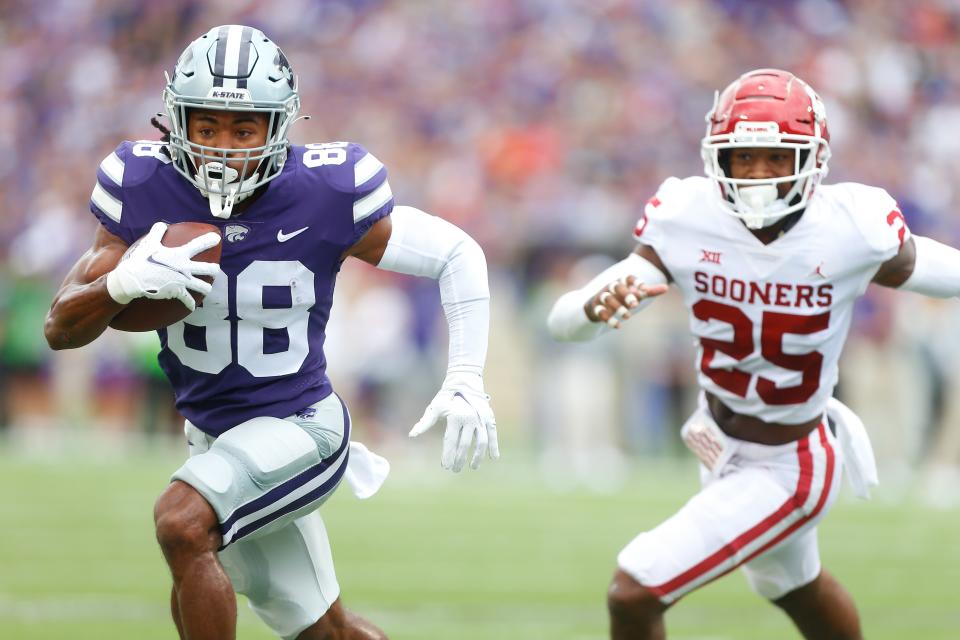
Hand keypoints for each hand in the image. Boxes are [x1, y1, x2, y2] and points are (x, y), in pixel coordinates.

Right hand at [105, 222, 220, 310]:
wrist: (134, 279)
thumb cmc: (141, 260)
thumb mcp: (149, 243)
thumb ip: (157, 232)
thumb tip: (162, 224)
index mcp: (180, 255)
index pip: (198, 245)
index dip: (209, 241)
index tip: (218, 238)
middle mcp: (185, 268)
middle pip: (208, 269)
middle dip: (214, 269)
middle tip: (216, 269)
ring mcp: (183, 281)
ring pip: (203, 287)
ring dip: (206, 288)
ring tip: (207, 289)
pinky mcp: (178, 293)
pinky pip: (188, 300)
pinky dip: (190, 304)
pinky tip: (192, 307)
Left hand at [409, 372, 498, 471]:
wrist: (464, 381)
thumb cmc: (446, 397)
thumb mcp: (435, 408)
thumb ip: (424, 423)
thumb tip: (412, 435)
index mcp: (455, 417)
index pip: (451, 441)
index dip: (448, 455)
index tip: (445, 467)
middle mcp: (469, 419)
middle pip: (465, 445)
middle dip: (459, 459)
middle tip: (455, 469)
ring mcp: (481, 419)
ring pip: (481, 442)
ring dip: (477, 456)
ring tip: (473, 467)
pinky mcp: (489, 418)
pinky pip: (492, 434)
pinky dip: (494, 446)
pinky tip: (494, 458)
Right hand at [584, 275, 667, 327]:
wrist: (597, 307)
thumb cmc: (621, 298)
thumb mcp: (635, 295)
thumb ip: (649, 291)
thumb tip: (667, 287)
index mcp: (621, 282)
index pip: (628, 278)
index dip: (636, 282)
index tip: (645, 290)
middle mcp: (610, 288)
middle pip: (616, 286)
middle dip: (626, 295)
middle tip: (636, 305)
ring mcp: (601, 297)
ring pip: (607, 299)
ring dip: (618, 307)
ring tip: (628, 316)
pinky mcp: (595, 308)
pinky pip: (600, 312)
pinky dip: (608, 319)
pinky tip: (618, 325)